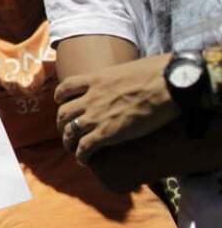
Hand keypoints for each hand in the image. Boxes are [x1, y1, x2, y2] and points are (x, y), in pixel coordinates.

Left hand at [55, 53, 177, 162]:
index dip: (61, 96)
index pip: (66, 87)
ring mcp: (96, 115)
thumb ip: (122, 76)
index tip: (61, 101)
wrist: (167, 84)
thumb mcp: (129, 67)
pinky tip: (84, 160)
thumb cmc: (157, 72)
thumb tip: (134, 77)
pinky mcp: (107, 133)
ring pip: (70, 130)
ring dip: (68, 140)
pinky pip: (86, 146)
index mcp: (95, 79)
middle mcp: (90, 97)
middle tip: (67, 129)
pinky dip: (81, 155)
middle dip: (62, 123)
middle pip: (64, 112)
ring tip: (72, 147)